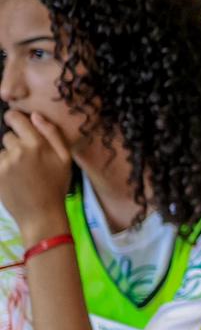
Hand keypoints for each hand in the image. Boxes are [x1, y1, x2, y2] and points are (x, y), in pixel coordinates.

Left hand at [0, 111, 71, 242]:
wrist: (41, 214)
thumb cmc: (56, 186)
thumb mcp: (65, 159)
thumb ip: (52, 134)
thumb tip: (35, 115)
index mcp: (37, 144)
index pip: (15, 118)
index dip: (15, 119)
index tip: (17, 124)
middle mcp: (19, 151)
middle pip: (9, 136)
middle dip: (16, 145)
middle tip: (29, 162)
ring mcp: (5, 163)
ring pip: (2, 151)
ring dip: (9, 158)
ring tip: (22, 174)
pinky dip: (3, 169)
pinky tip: (14, 180)